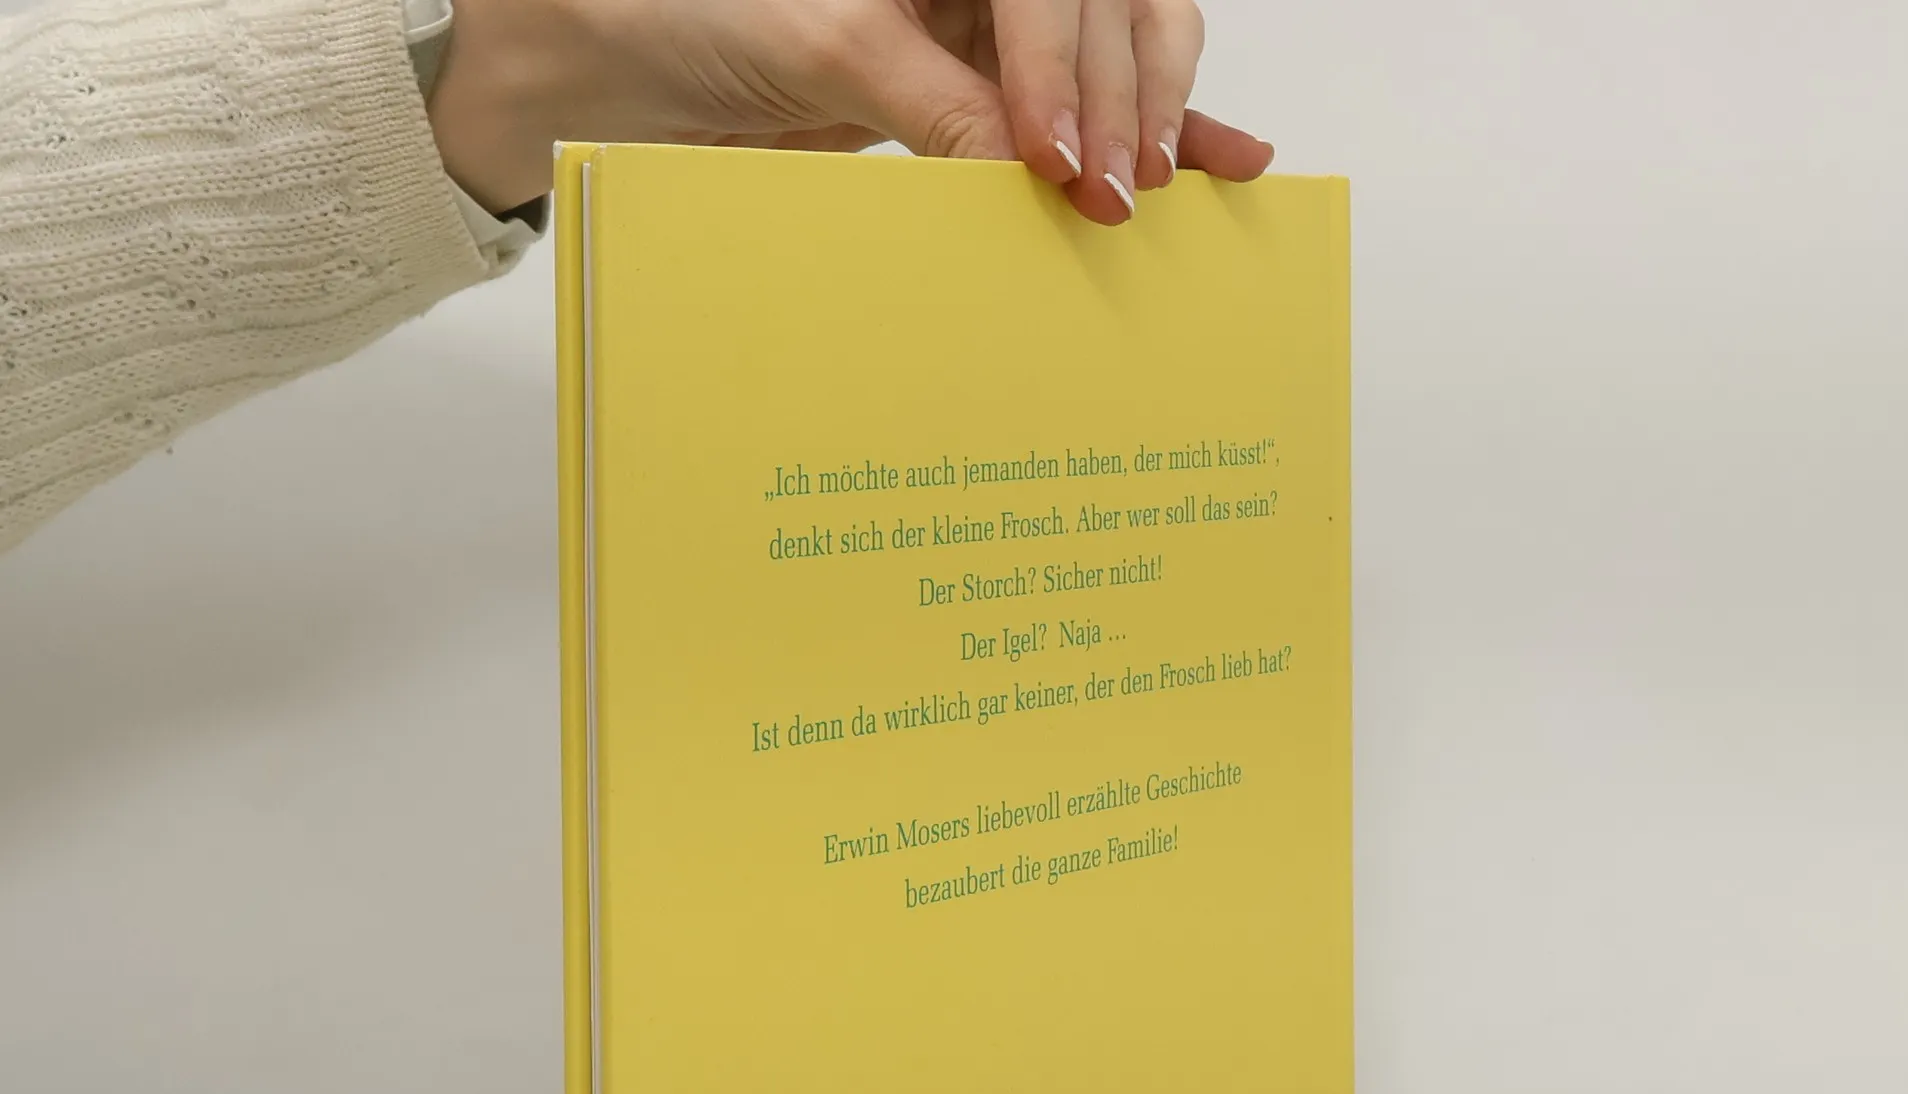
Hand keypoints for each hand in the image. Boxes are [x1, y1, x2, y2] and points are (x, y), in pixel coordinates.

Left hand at [426, 0, 1273, 222]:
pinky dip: (1142, 135)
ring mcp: (982, 27)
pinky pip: (1072, 111)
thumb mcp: (825, 50)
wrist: (614, 65)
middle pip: (1107, 11)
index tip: (1063, 158)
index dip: (1071, 66)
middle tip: (1122, 189)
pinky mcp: (971, 95)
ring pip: (1113, 53)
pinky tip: (1220, 162)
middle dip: (1126, 97)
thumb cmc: (691, 17)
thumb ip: (937, 103)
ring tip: (1173, 187)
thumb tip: (1031, 176)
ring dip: (1153, 114)